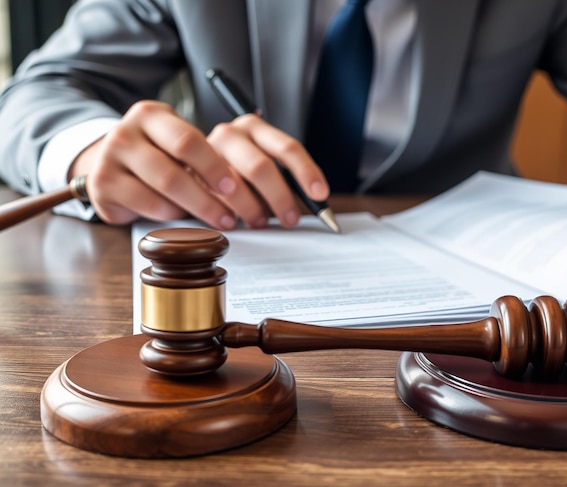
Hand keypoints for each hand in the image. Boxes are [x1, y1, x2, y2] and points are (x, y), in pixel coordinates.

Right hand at [69, 101, 328, 228]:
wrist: (104, 169)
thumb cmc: (161, 165)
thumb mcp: (195, 157)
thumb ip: (232, 165)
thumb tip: (290, 195)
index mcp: (172, 113)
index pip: (245, 132)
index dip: (286, 162)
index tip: (313, 190)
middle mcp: (143, 122)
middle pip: (205, 149)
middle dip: (243, 189)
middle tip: (264, 217)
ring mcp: (120, 148)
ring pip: (174, 179)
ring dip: (208, 208)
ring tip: (228, 223)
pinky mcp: (106, 179)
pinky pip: (151, 203)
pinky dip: (173, 216)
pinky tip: (181, 218)